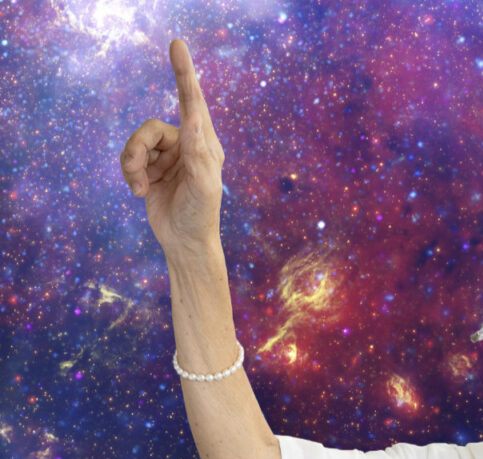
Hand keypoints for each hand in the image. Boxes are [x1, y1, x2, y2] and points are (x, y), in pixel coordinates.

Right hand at [120, 39, 225, 258]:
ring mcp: (168, 155)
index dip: (184, 73)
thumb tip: (195, 118)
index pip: (193, 101)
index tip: (176, 43)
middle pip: (151, 127)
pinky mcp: (151, 167)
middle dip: (139, 149)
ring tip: (141, 187)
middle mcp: (187, 144)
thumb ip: (198, 152)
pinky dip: (129, 173)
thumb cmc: (201, 215)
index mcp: (205, 143)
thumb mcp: (204, 185)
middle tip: (139, 174)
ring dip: (132, 164)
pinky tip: (139, 191)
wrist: (184, 242)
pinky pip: (129, 157)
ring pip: (136, 142)